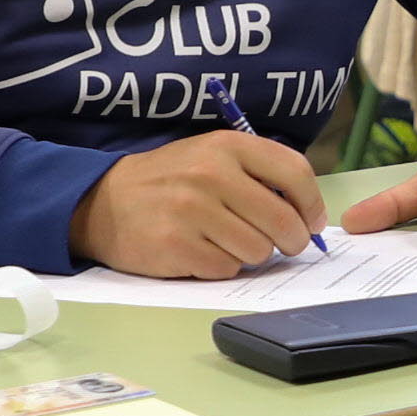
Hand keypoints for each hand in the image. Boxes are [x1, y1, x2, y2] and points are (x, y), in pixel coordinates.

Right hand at [70, 128, 331, 278]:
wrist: (103, 201)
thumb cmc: (171, 181)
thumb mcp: (212, 156)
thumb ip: (259, 174)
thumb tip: (309, 214)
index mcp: (227, 146)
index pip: (295, 173)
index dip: (313, 204)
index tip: (313, 221)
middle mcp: (211, 174)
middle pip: (283, 221)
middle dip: (292, 240)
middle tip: (285, 244)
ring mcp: (192, 211)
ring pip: (258, 251)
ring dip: (252, 254)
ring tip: (229, 242)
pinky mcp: (176, 246)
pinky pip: (227, 269)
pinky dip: (222, 267)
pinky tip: (203, 252)